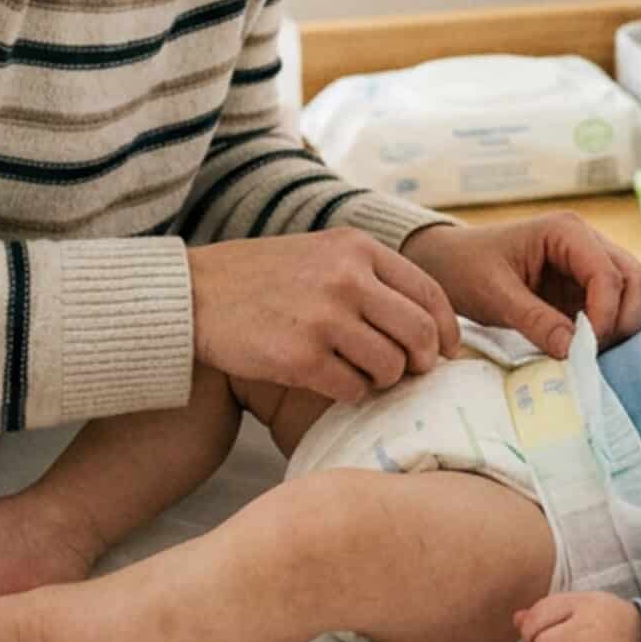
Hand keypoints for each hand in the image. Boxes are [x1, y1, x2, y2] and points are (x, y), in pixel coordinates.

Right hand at [186, 230, 460, 402]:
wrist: (194, 294)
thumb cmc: (262, 278)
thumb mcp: (321, 253)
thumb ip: (370, 276)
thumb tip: (425, 320)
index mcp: (357, 248)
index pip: (428, 293)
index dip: (446, 329)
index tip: (446, 350)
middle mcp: (347, 278)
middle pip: (418, 333)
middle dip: (423, 361)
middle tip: (412, 372)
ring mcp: (324, 318)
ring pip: (390, 366)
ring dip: (383, 379)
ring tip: (363, 375)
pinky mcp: (301, 357)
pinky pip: (353, 389)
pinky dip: (351, 393)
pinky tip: (333, 382)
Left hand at [402, 214, 640, 358]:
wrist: (449, 264)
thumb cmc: (467, 268)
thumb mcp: (495, 294)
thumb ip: (534, 320)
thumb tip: (572, 350)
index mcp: (567, 231)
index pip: (609, 274)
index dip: (605, 314)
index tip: (583, 348)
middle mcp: (588, 243)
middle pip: (637, 280)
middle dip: (625, 319)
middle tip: (596, 353)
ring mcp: (589, 266)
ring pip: (634, 295)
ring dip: (622, 327)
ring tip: (590, 354)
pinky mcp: (584, 289)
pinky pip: (615, 310)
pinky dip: (610, 332)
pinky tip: (585, 350)